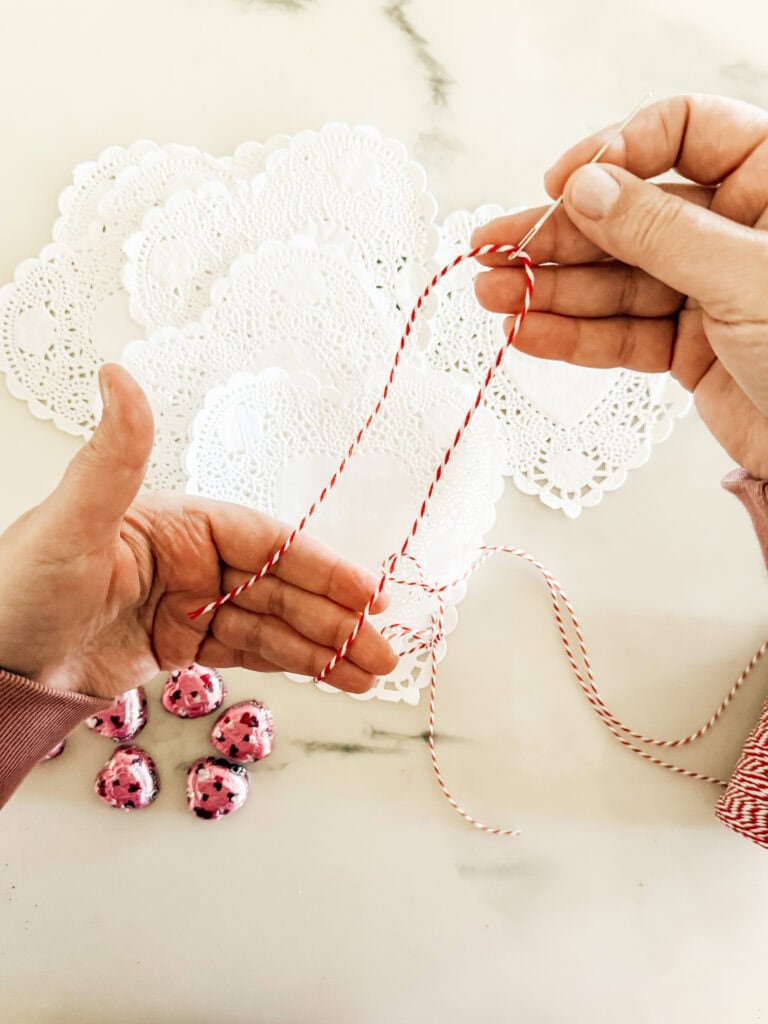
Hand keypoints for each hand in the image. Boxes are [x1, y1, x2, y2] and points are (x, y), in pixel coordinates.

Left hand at [0, 365, 396, 698]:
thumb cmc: (17, 589)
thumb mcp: (71, 525)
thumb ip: (112, 457)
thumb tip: (116, 372)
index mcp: (176, 524)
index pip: (264, 542)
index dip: (319, 566)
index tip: (366, 594)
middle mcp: (191, 560)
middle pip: (279, 586)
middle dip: (334, 619)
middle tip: (383, 651)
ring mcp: (189, 604)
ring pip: (272, 623)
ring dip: (323, 647)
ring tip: (370, 673)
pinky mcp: (181, 645)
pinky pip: (249, 650)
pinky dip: (291, 663)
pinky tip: (329, 674)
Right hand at [473, 94, 767, 478]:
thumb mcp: (744, 278)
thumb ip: (660, 232)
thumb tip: (586, 188)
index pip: (686, 134)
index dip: (620, 150)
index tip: (566, 181)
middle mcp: (735, 232)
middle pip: (632, 214)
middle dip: (561, 236)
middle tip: (497, 249)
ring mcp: (708, 292)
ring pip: (617, 280)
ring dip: (552, 290)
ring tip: (492, 295)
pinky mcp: (689, 350)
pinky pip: (623, 335)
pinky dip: (574, 337)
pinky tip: (527, 332)